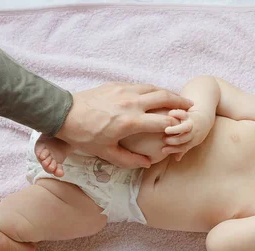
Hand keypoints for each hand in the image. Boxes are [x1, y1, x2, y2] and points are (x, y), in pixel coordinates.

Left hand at [56, 82, 192, 168]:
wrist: (63, 114)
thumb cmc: (84, 136)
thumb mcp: (107, 153)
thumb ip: (130, 160)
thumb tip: (149, 162)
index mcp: (131, 122)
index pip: (164, 122)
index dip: (177, 125)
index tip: (185, 128)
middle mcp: (131, 103)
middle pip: (165, 98)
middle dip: (181, 102)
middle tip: (191, 107)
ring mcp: (124, 91)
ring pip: (154, 88)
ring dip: (168, 93)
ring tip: (178, 98)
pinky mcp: (116, 85)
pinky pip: (140, 85)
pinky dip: (152, 89)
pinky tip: (155, 94)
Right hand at [162, 109, 211, 160]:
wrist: (205, 117)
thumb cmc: (195, 132)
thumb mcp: (192, 141)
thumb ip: (183, 149)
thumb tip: (176, 159)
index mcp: (193, 141)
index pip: (183, 147)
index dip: (173, 150)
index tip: (163, 150)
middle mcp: (193, 133)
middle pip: (184, 139)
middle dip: (173, 140)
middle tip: (163, 139)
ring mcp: (192, 123)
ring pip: (185, 128)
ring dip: (175, 129)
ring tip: (166, 130)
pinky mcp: (190, 114)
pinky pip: (183, 114)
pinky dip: (176, 114)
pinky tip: (168, 115)